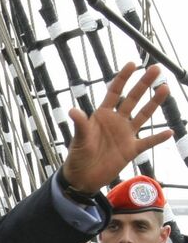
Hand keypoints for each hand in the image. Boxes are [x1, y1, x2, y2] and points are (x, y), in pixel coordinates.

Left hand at [62, 62, 171, 192]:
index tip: (132, 64)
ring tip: (165, 88)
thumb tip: (73, 111)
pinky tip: (169, 132)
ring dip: (154, 103)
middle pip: (133, 99)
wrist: (82, 178)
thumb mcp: (78, 140)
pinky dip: (158, 138)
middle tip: (155, 69)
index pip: (114, 92)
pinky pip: (147, 142)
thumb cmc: (77, 157)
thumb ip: (80, 125)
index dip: (122, 78)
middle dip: (143, 84)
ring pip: (143, 116)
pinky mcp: (131, 150)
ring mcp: (125, 135)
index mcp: (102, 115)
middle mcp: (117, 121)